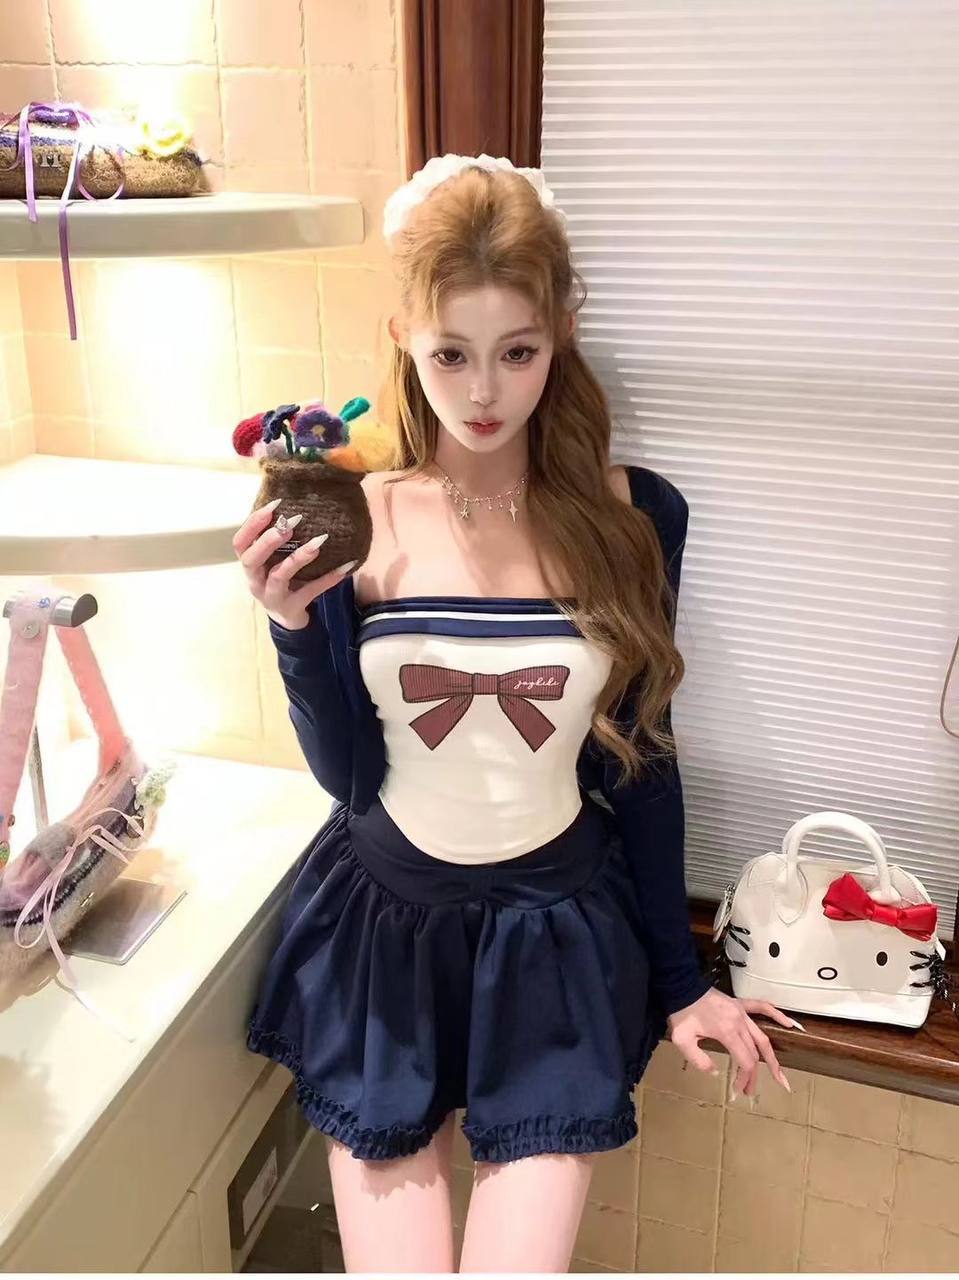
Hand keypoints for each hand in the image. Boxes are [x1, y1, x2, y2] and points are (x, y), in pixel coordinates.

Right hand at [232, 499, 355, 629]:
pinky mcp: (292, 608)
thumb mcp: (273, 561)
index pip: (240, 543)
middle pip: (251, 560)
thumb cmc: (279, 580)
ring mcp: (272, 597)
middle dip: (268, 541)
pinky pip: (310, 592)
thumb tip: (296, 505)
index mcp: (250, 565)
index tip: (273, 505)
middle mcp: (255, 581)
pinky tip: (345, 566)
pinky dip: (327, 579)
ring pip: (279, 577)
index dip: (253, 524)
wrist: (286, 617)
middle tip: (289, 523)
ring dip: (297, 558)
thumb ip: (276, 540)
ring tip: (317, 543)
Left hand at [666, 988, 797, 1098]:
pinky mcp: (739, 1004)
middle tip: (751, 1091)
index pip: (745, 1061)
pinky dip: (776, 1015)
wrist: (680, 987)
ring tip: (779, 1075)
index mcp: (727, 1032)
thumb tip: (715, 1072)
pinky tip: (789, 1024)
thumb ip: (698, 1059)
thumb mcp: (682, 1040)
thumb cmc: (681, 1013)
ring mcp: (741, 1012)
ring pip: (762, 1038)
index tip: (737, 1089)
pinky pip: (762, 1007)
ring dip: (771, 1058)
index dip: (745, 1078)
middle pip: (754, 1054)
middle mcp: (739, 1022)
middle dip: (754, 1075)